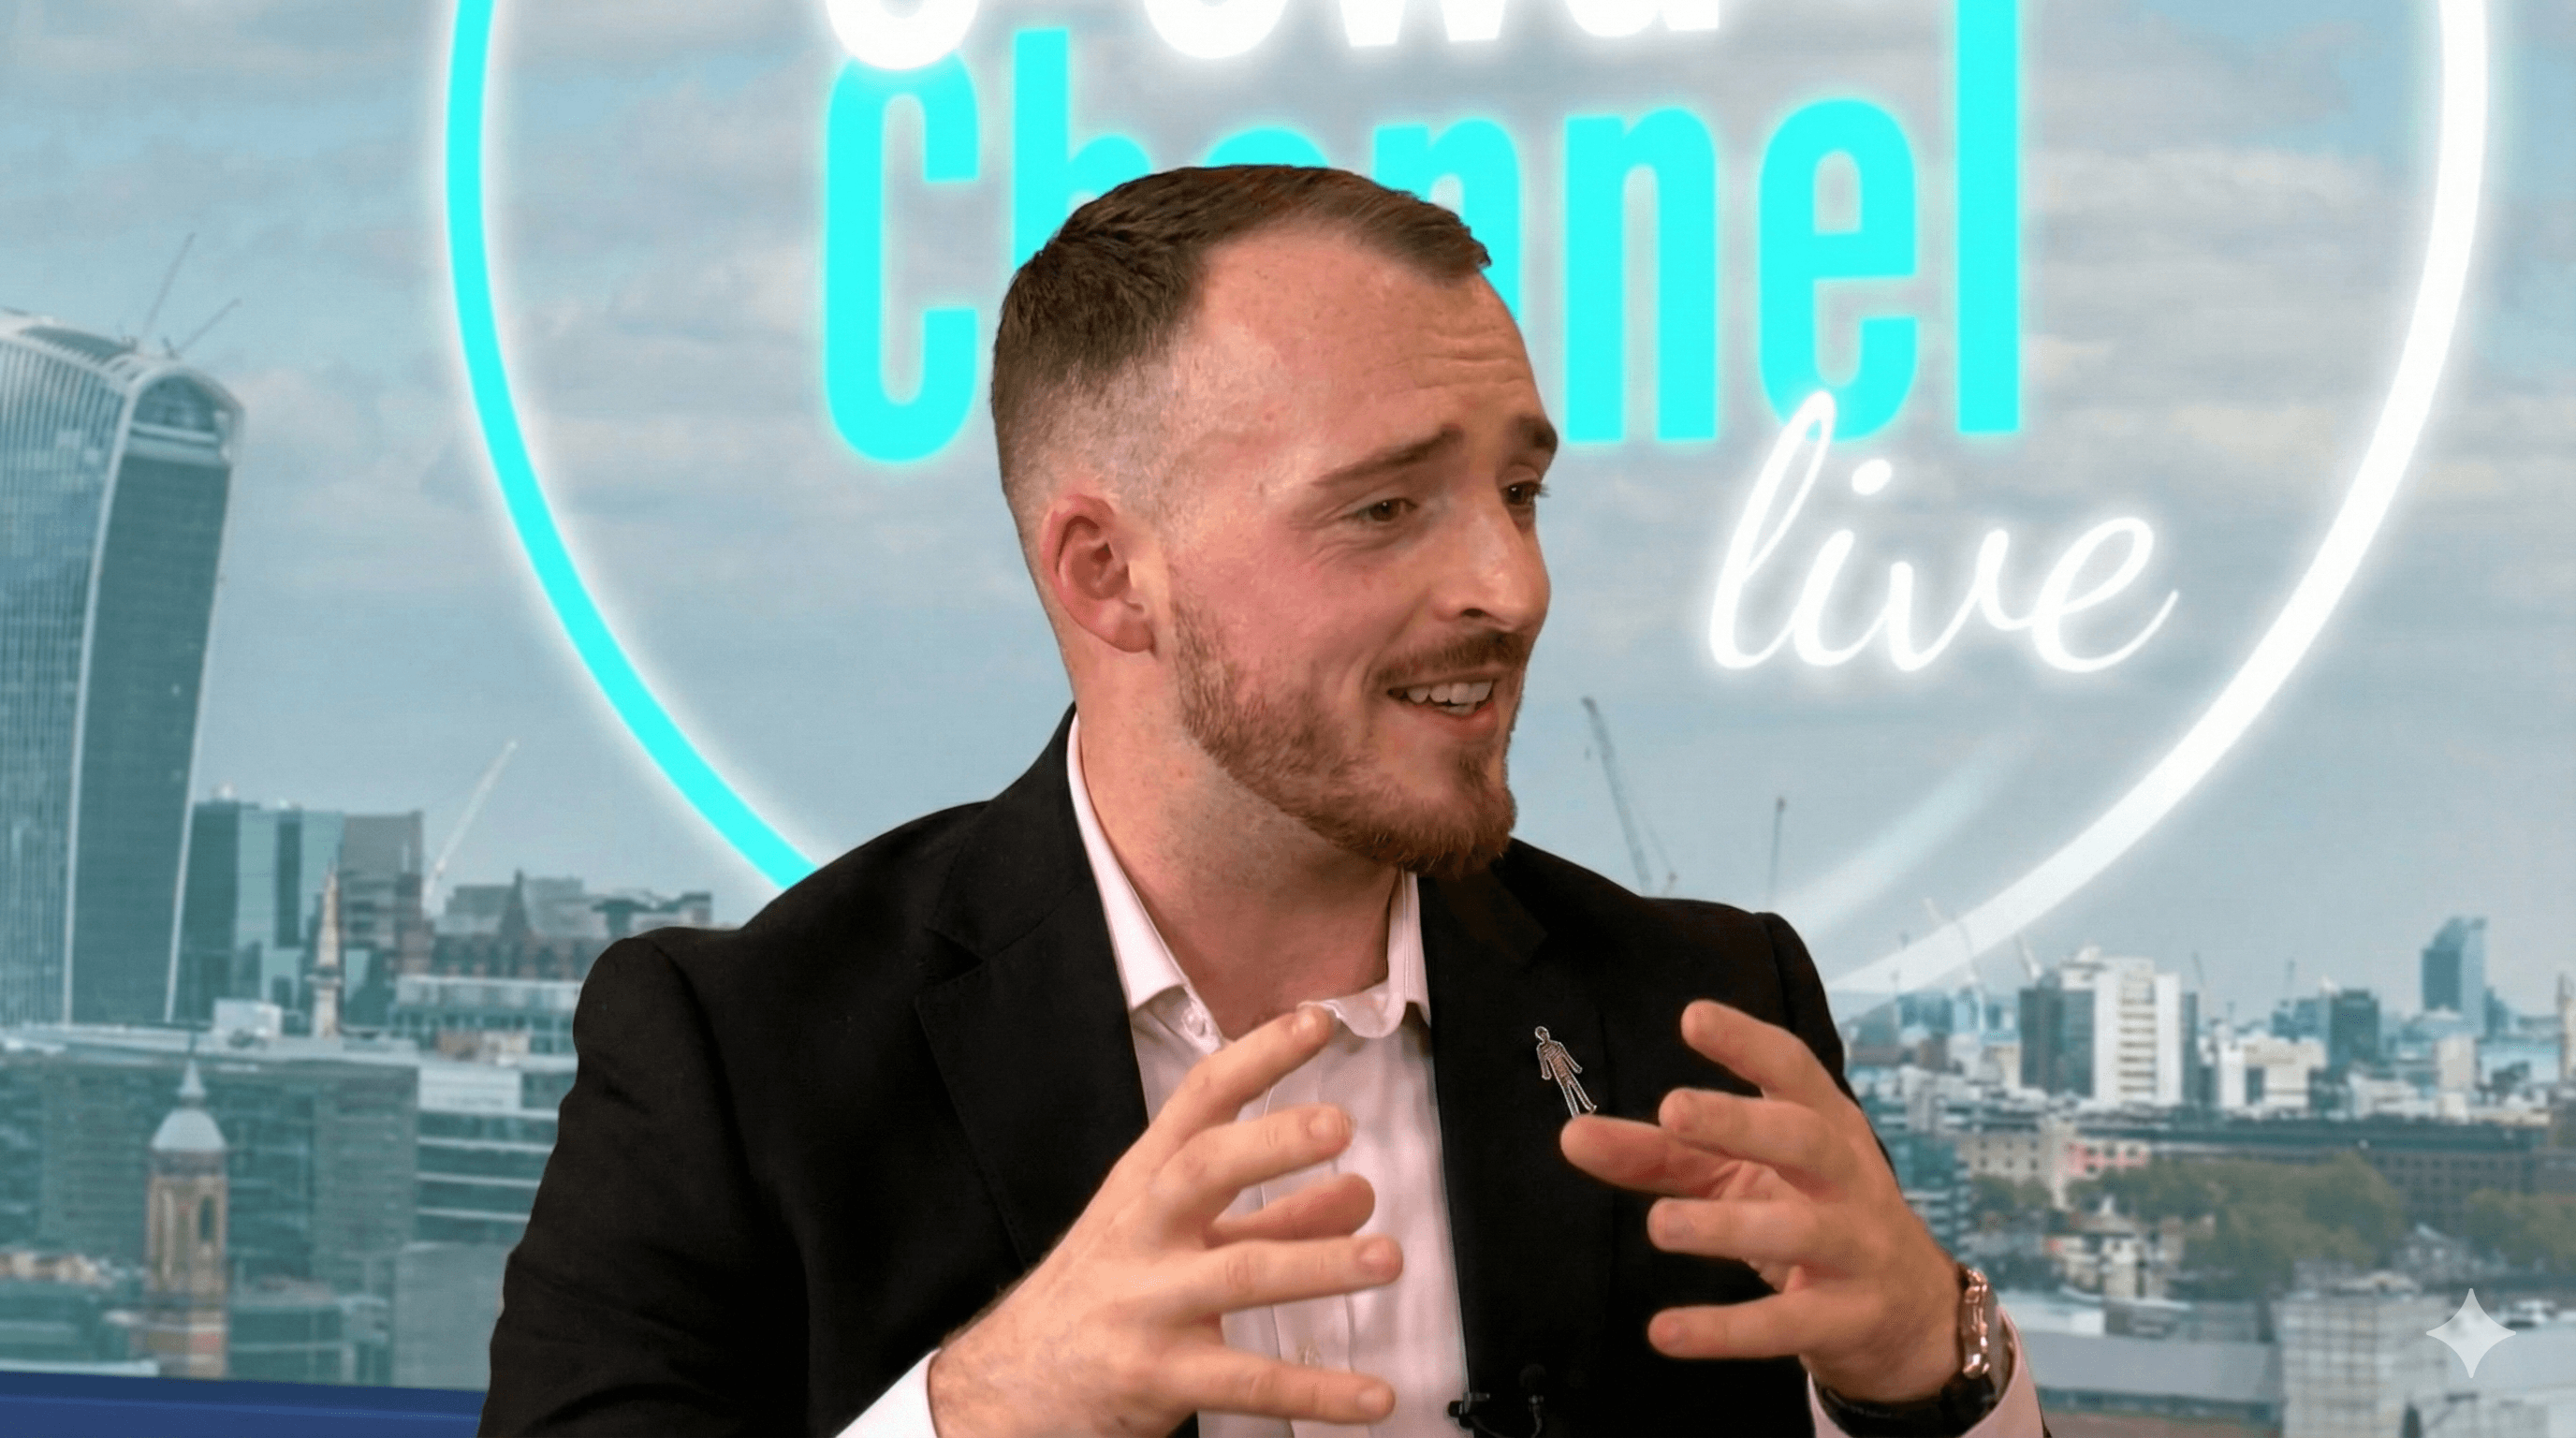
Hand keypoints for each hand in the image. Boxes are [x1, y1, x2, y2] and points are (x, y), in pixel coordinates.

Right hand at [928, 1006, 1402, 1437]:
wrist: (1008, 1389)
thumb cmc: (1100, 1298)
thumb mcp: (1176, 1241)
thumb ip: (1273, 1216)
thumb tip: (1358, 1189)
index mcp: (1146, 1185)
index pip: (1199, 1102)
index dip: (1257, 1057)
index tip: (1315, 1020)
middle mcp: (1143, 1233)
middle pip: (1201, 1169)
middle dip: (1270, 1142)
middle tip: (1339, 1126)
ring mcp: (1145, 1303)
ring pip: (1237, 1273)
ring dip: (1318, 1263)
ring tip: (1387, 1257)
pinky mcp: (1156, 1376)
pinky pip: (1245, 1382)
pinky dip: (1317, 1391)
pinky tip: (1373, 1396)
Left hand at [1558, 999, 1960, 1402]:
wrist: (1910, 1314)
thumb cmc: (1810, 1213)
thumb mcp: (1743, 1174)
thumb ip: (1662, 1152)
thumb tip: (1573, 1136)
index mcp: (1827, 1124)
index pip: (1794, 1069)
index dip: (1747, 1043)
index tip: (1693, 1017)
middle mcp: (1850, 1177)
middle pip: (1804, 1138)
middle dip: (1742, 1121)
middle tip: (1672, 1110)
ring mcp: (1858, 1249)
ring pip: (1799, 1231)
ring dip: (1726, 1225)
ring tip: (1659, 1224)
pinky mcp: (1847, 1319)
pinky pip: (1786, 1325)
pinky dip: (1726, 1331)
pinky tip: (1665, 1333)